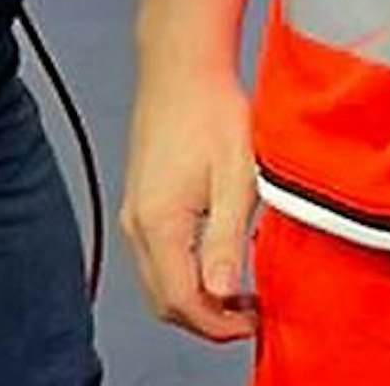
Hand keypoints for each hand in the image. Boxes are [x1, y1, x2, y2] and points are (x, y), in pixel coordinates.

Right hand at [121, 62, 259, 343]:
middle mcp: (138, 225)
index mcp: (159, 224)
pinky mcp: (143, 201)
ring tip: (241, 291)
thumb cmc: (212, 108)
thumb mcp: (236, 175)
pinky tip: (220, 257)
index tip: (253, 324)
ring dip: (198, 296)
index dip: (218, 324)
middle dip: (207, 318)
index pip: (182, 302)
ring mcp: (136, 213)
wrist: (183, 65)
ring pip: (161, 280)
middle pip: (166, 300)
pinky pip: (159, 256)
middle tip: (251, 314)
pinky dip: (187, 271)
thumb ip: (226, 239)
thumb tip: (222, 294)